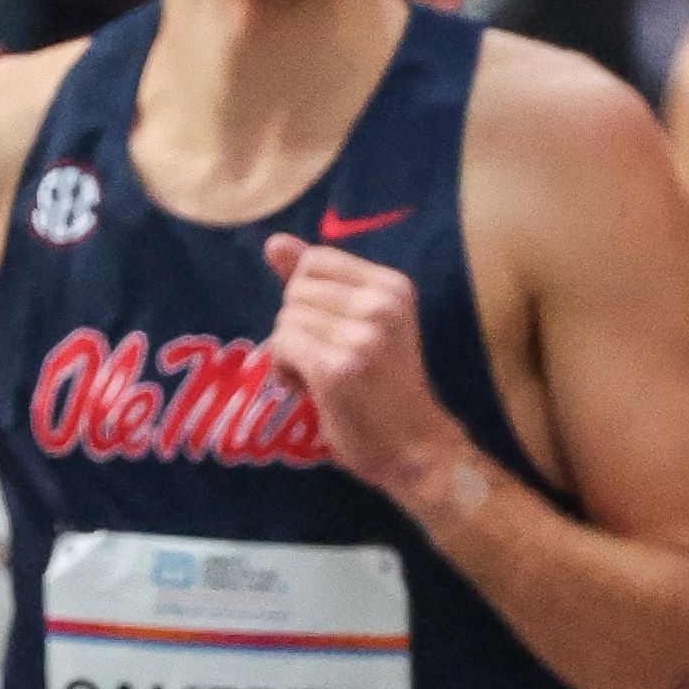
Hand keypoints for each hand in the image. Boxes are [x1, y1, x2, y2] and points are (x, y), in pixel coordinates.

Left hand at [261, 235, 471, 502]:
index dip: (305, 296)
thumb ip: (315, 281)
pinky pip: (281, 347)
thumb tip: (274, 241)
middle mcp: (381, 304)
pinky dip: (283, 371)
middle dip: (296, 327)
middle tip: (328, 359)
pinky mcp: (337, 368)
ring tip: (322, 377)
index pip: (314, 261)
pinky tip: (310, 390)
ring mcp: (362, 336)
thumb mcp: (357, 322)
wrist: (414, 446)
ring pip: (284, 321)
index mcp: (393, 285)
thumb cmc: (382, 385)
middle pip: (294, 292)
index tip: (330, 329)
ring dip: (288, 353)